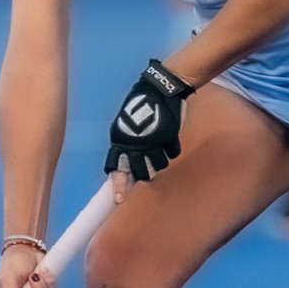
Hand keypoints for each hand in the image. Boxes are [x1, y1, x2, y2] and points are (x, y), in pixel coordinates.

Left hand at [105, 59, 193, 185]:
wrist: (161, 87)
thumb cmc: (143, 104)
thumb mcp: (128, 124)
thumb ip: (127, 145)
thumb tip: (128, 166)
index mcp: (120, 141)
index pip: (115, 168)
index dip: (119, 185)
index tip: (119, 200)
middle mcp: (135, 144)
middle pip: (141, 173)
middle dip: (146, 173)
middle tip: (149, 167)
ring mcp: (153, 142)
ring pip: (158, 166)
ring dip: (160, 158)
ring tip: (159, 143)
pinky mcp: (169, 138)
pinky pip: (172, 153)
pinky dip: (172, 147)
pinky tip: (169, 134)